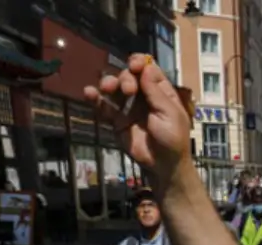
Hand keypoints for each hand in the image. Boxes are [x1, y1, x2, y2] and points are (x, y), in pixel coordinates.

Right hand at [84, 54, 191, 182]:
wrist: (163, 165)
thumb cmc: (173, 138)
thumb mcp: (169, 113)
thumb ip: (155, 91)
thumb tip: (145, 66)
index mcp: (161, 92)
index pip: (148, 69)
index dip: (139, 63)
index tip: (133, 64)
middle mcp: (143, 96)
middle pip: (129, 76)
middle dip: (125, 78)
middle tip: (128, 90)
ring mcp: (128, 108)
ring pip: (115, 88)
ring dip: (109, 83)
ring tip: (106, 88)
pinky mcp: (117, 120)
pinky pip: (104, 107)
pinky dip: (95, 99)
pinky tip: (89, 93)